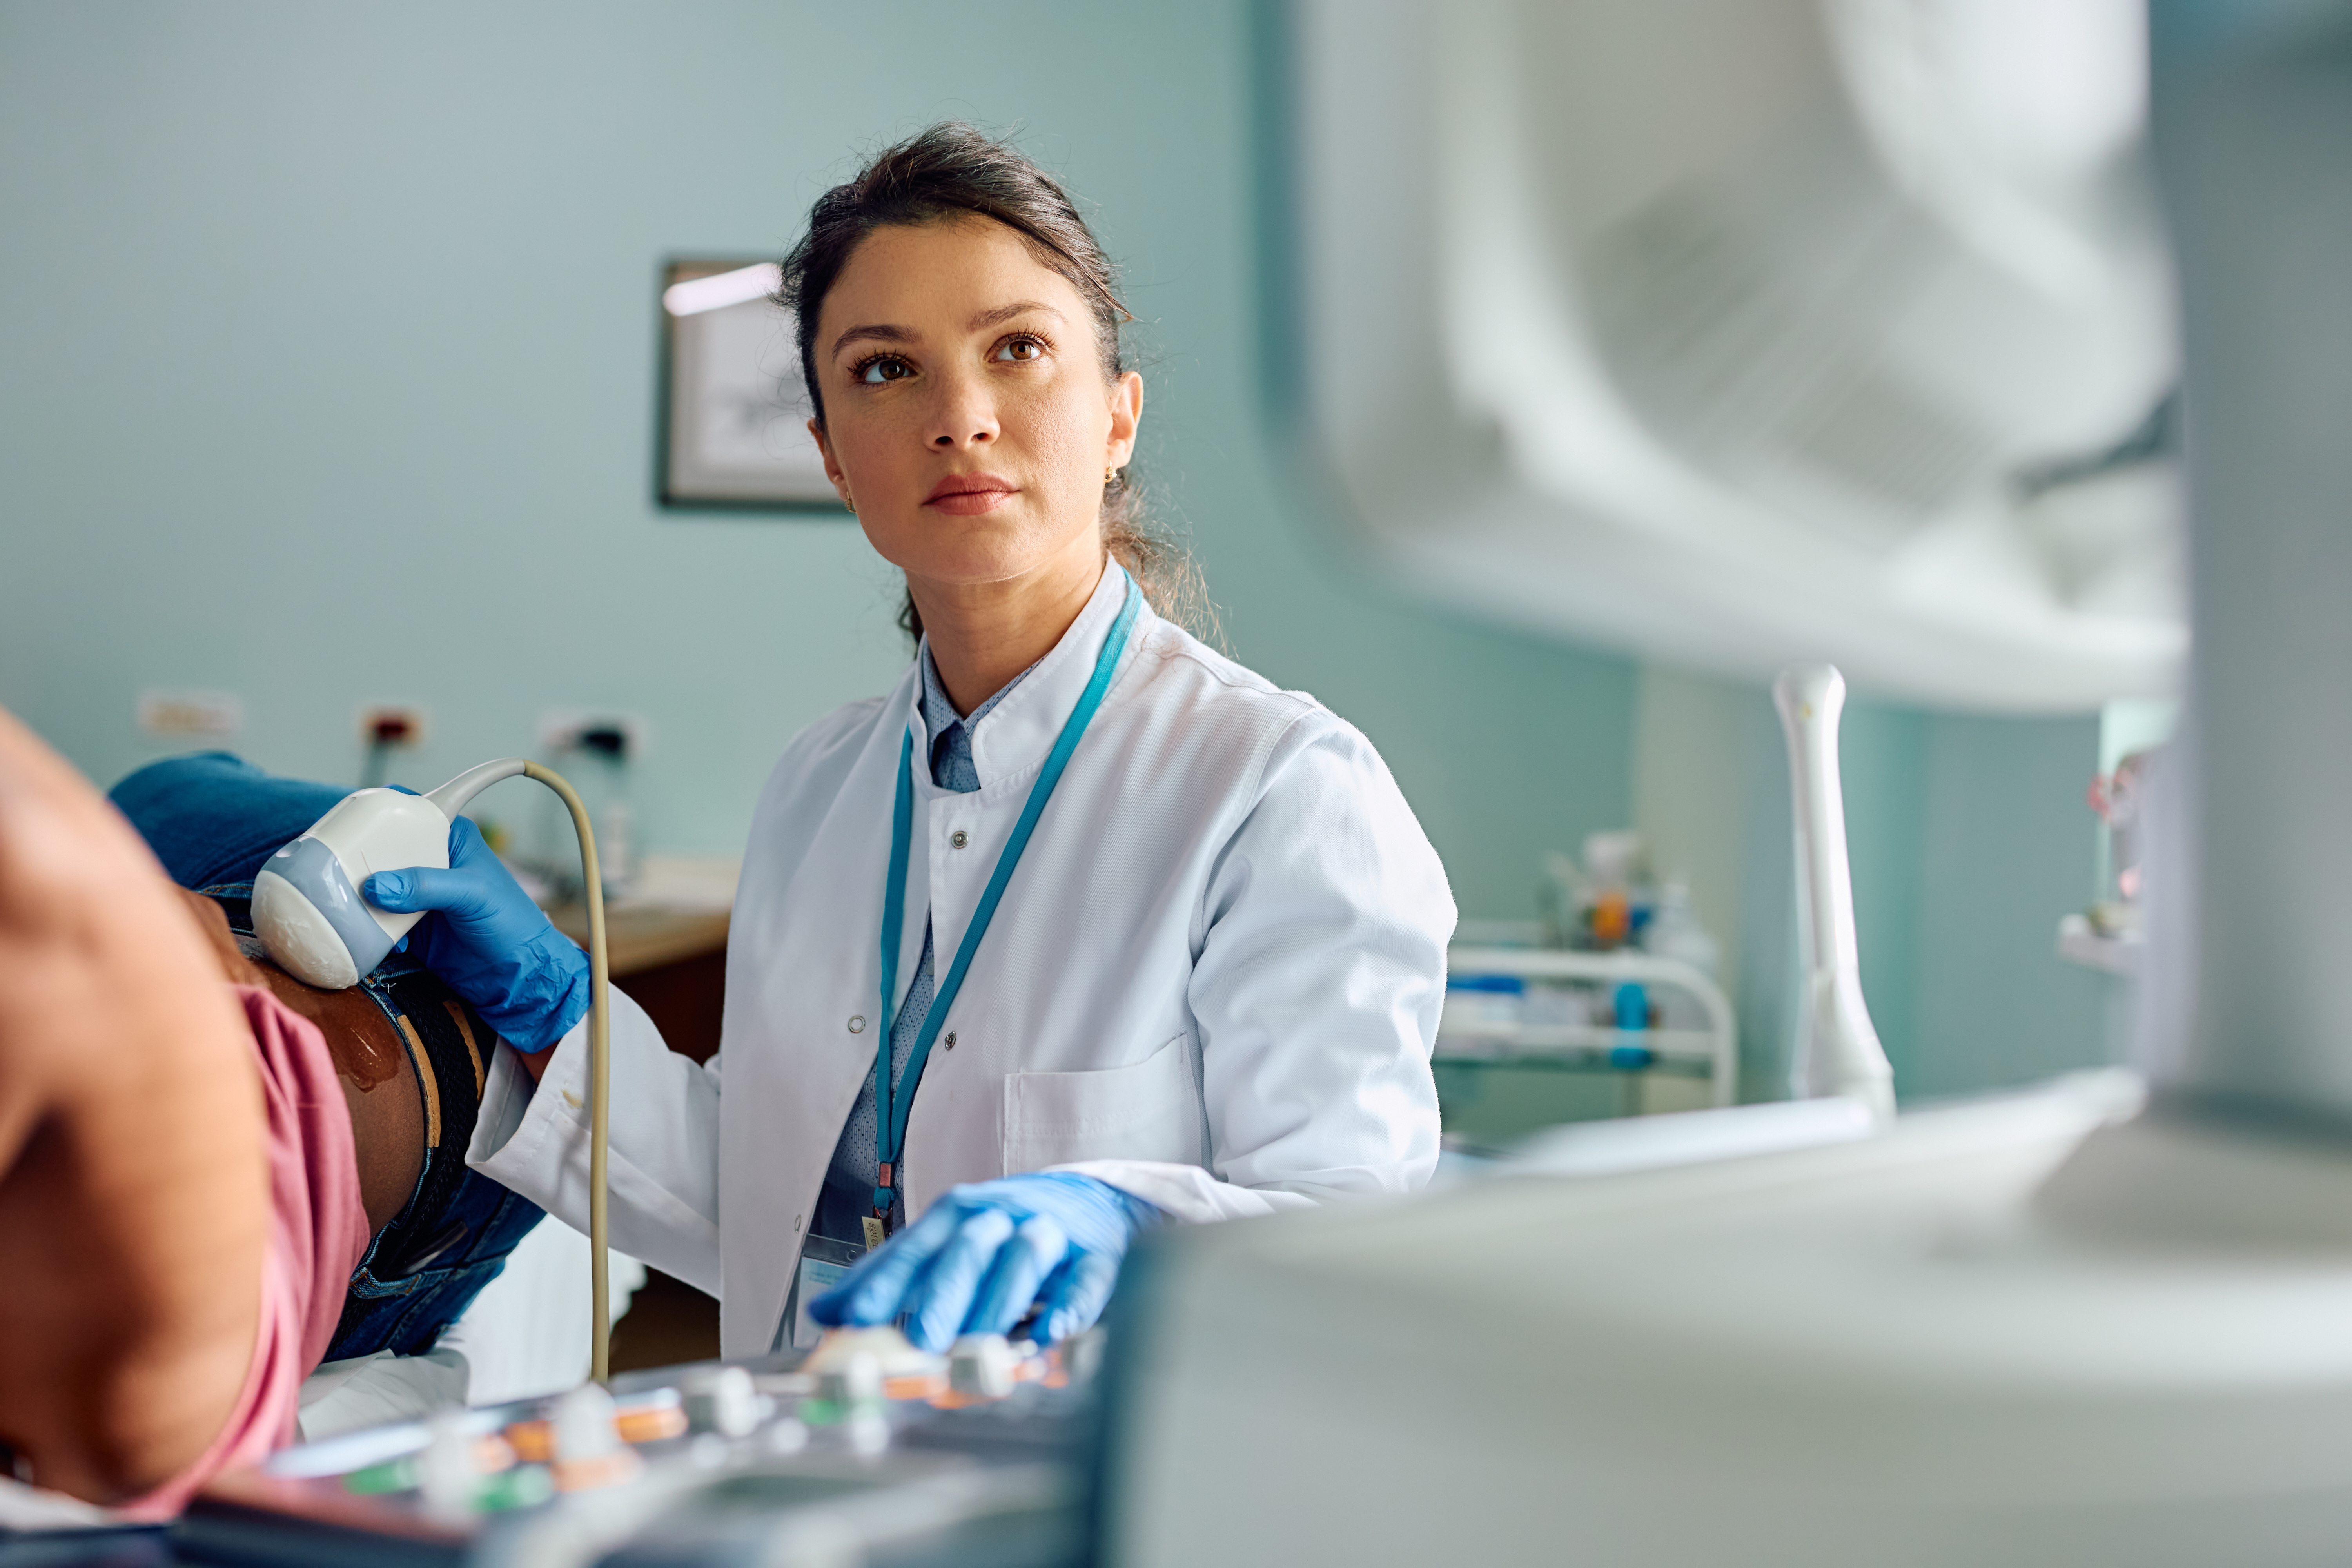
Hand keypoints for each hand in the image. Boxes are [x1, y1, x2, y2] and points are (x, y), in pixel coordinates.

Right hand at [362, 817, 586, 1052]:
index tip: (344, 825)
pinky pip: (376, 919)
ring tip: (344, 904)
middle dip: (357, 861)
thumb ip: (427, 886)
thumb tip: (376, 886)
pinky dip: (368, 926)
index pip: (407, 811)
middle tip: (334, 872)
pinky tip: (371, 934)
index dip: (376, 813)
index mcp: (450, 838)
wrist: (517, 975)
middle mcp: (429, 861)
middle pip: (379, 849)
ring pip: (373, 885)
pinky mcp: (408, 925)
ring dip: (358, 896)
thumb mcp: (473, 895)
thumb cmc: (511, 924)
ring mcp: (416, 893)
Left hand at [810, 1173, 1159, 1352]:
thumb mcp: (944, 1245)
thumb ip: (888, 1279)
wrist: (1091, 1201)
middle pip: (968, 1247)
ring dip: (1000, 1303)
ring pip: (1025, 1258)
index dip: (885, 1282)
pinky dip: (1069, 1308)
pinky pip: (1085, 1279)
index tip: (856, 1318)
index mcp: (957, 1216)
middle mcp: (1001, 1216)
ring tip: (979, 1348)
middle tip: (922, 1340)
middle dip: (944, 1294)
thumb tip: (823, 1314)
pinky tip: (1051, 1336)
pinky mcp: (1095, 1255)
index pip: (915, 1248)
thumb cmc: (1003, 1232)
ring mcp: (1050, 1232)